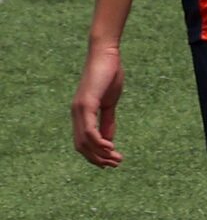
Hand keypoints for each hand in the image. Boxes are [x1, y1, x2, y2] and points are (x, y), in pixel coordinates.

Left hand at [71, 44, 124, 167]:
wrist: (105, 55)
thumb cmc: (108, 75)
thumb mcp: (109, 103)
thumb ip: (107, 121)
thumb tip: (108, 140)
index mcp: (81, 113)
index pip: (83, 142)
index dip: (95, 155)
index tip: (112, 161)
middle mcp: (76, 113)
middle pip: (81, 146)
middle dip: (98, 159)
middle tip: (116, 164)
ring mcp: (79, 109)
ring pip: (85, 141)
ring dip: (100, 154)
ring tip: (116, 159)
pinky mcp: (86, 104)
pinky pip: (89, 130)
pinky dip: (98, 142)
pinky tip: (110, 147)